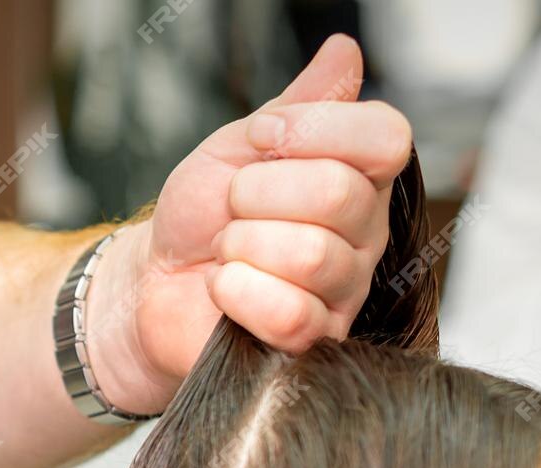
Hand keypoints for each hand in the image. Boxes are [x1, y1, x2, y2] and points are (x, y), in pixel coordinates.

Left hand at [88, 35, 412, 412]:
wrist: (154, 283)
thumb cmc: (200, 216)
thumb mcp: (238, 146)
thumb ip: (296, 104)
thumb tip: (345, 51)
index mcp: (358, 174)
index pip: (386, 136)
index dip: (313, 132)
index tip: (258, 142)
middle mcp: (366, 232)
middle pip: (339, 193)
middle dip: (257, 193)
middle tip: (231, 210)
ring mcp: (345, 291)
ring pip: (312, 255)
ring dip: (243, 246)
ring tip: (227, 253)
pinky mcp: (314, 343)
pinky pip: (292, 313)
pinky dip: (238, 294)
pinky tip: (225, 291)